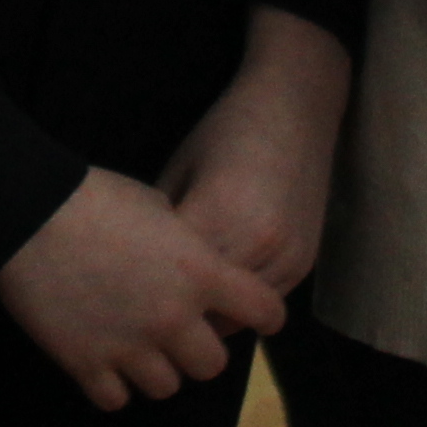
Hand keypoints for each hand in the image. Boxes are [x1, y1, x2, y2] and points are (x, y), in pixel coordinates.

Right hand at [0, 167, 283, 410]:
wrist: (29, 213)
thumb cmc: (95, 195)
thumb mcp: (158, 206)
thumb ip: (184, 243)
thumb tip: (190, 259)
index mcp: (200, 271)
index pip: (263, 311)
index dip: (265, 315)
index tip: (257, 317)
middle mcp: (173, 318)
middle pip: (212, 366)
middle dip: (199, 350)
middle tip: (180, 333)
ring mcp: (129, 346)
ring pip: (166, 388)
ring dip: (156, 369)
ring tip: (137, 346)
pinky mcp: (86, 364)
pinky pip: (116, 399)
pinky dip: (113, 384)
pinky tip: (104, 358)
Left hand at [154, 8, 351, 295]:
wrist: (294, 108)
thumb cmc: (225, 131)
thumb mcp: (179, 171)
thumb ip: (162, 226)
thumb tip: (138, 271)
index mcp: (218, 213)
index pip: (170, 277)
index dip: (143, 287)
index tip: (122, 292)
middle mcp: (258, 243)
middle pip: (204, 306)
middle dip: (174, 311)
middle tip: (145, 311)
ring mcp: (286, 258)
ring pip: (236, 318)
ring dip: (208, 318)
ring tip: (180, 309)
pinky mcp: (304, 265)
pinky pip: (263, 306)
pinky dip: (238, 309)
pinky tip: (216, 295)